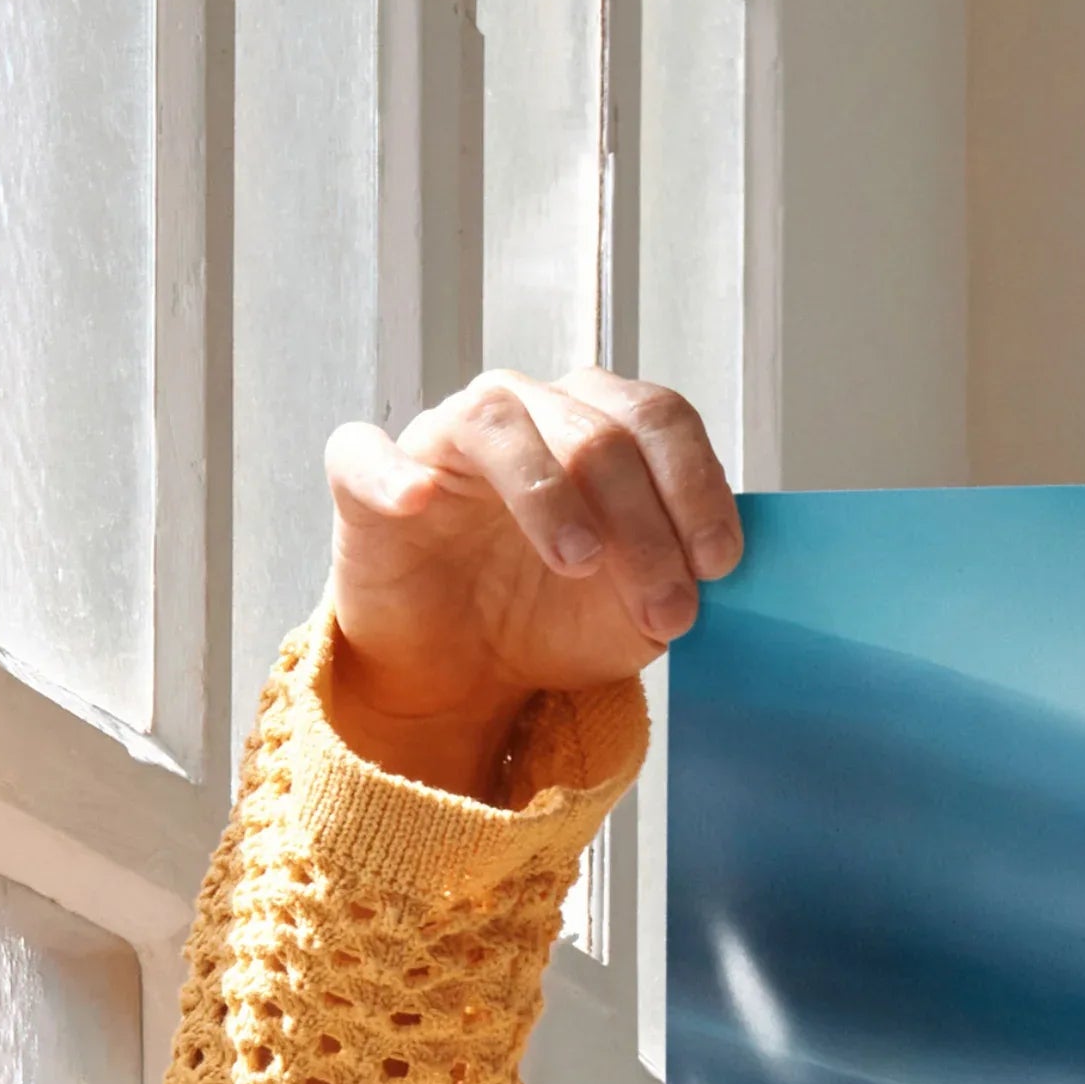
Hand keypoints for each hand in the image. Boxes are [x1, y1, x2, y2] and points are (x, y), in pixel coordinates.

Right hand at [320, 369, 740, 798]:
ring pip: (498, 423)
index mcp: (598, 427)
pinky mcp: (367, 480)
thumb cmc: (553, 618)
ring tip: (580, 563)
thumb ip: (678, 576)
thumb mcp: (638, 610)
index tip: (718, 564)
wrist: (466, 670)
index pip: (658, 418)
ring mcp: (444, 439)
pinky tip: (419, 501)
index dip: (696, 486)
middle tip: (666, 609)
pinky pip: (365, 453)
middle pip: (596, 432)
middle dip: (645, 525)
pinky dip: (392, 472)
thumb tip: (711, 566)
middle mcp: (526, 413)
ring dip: (549, 494)